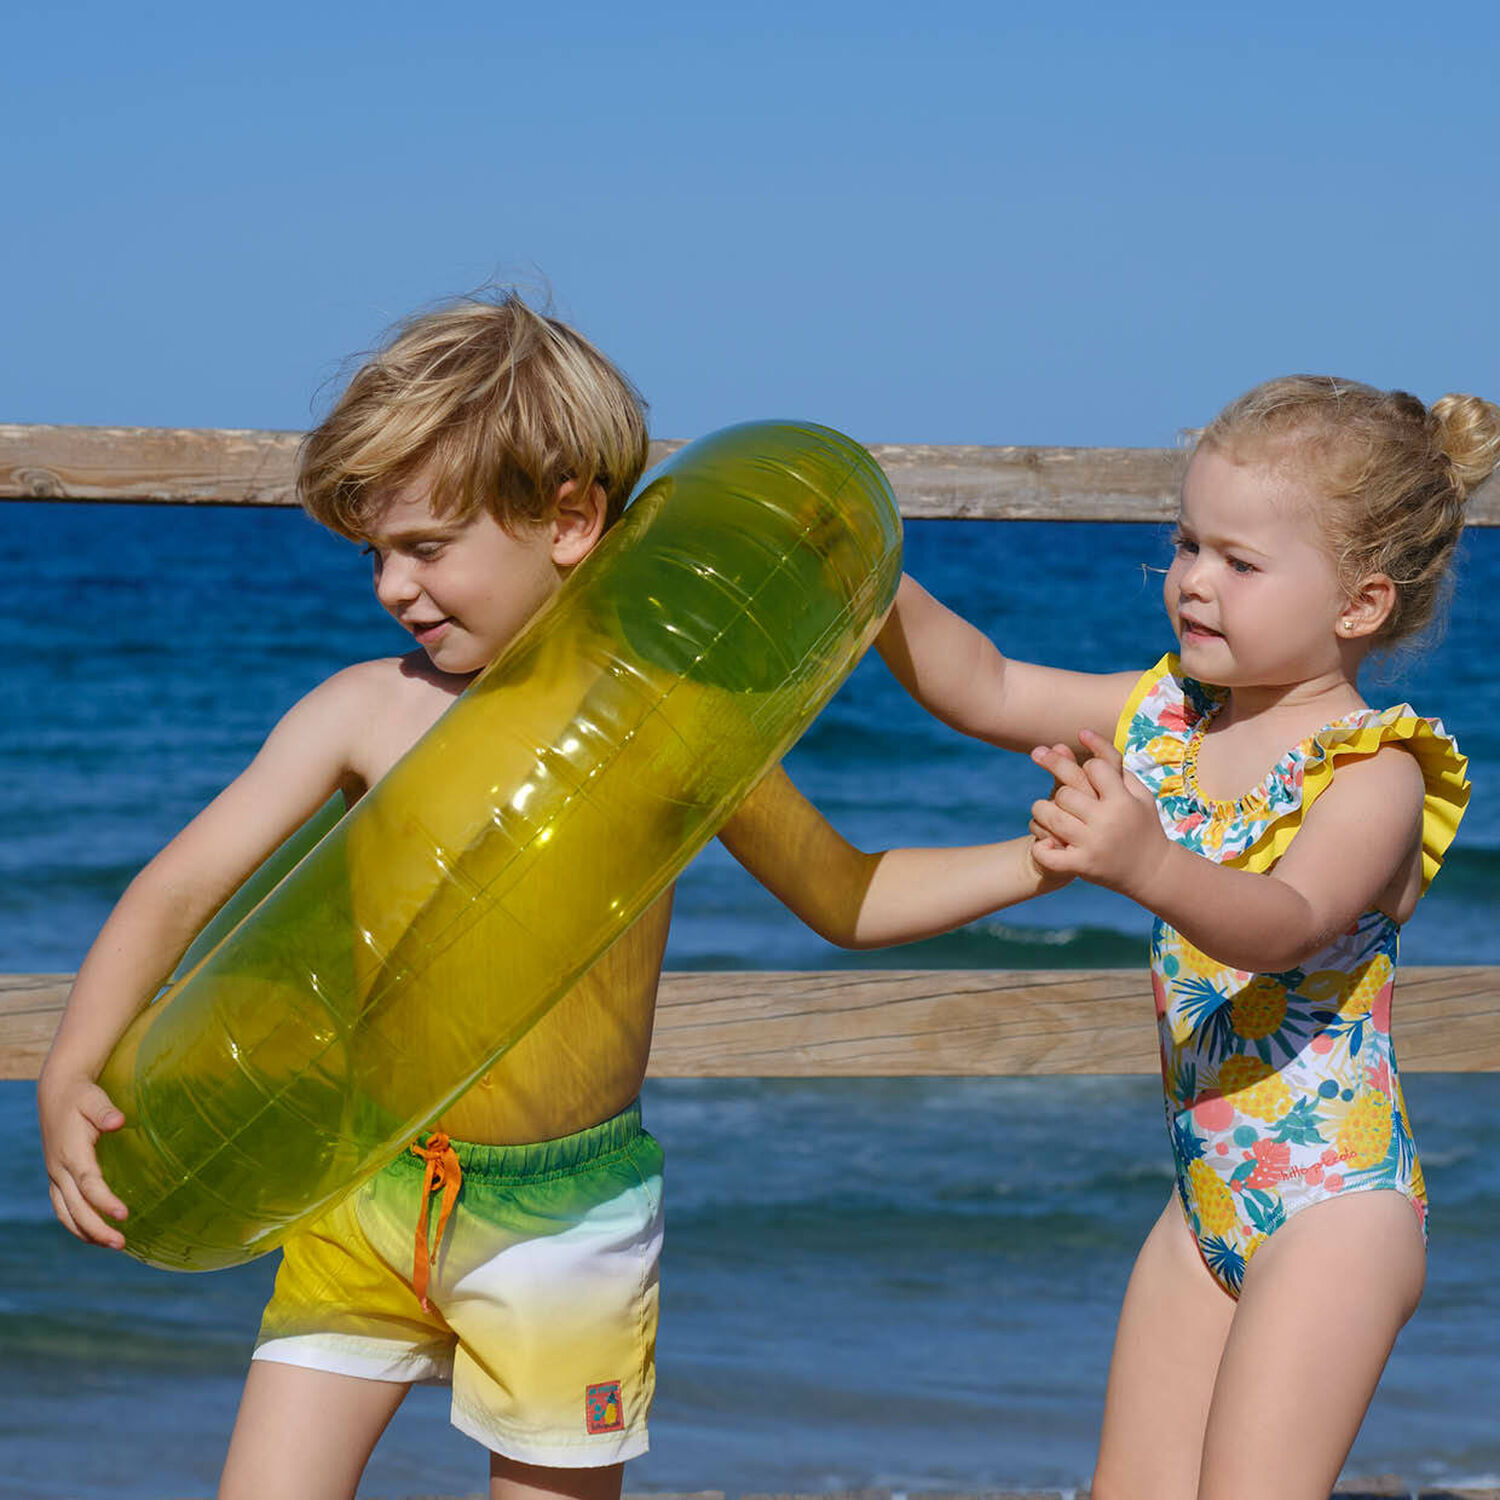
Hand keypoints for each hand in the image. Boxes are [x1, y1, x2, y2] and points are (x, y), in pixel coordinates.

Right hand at [37, 1068, 127, 1248]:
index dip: (105, 1201)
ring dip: (86, 1232)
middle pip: (75, 1207)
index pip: (88, 1183)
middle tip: (122, 1243)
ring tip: (112, 1244)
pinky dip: (76, 1225)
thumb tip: (118, 1122)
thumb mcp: (93, 1098)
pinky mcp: (57, 1179)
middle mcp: (59, 1169)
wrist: (56, 1095)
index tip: (124, 1214)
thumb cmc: (81, 1096)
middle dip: (97, 1228)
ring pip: (66, 1213)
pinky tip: (94, 1234)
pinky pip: (63, 1208)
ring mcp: (55, 1176)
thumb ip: (105, 1111)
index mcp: (70, 1152)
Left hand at [1028, 728, 1168, 896]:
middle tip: (1059, 796)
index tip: (1085, 774)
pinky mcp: (1082, 866)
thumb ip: (1113, 763)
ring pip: (1051, 817)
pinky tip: (1045, 843)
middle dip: (1058, 792)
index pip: (1091, 768)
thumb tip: (1082, 732)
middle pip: (1065, 793)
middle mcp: (1108, 821)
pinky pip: (1049, 856)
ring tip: (1044, 811)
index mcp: (1123, 800)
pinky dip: (1041, 848)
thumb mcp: (1138, 793)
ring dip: (1042, 812)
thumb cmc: (1142, 825)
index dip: (1084, 768)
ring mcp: (1093, 844)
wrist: (1154, 873)